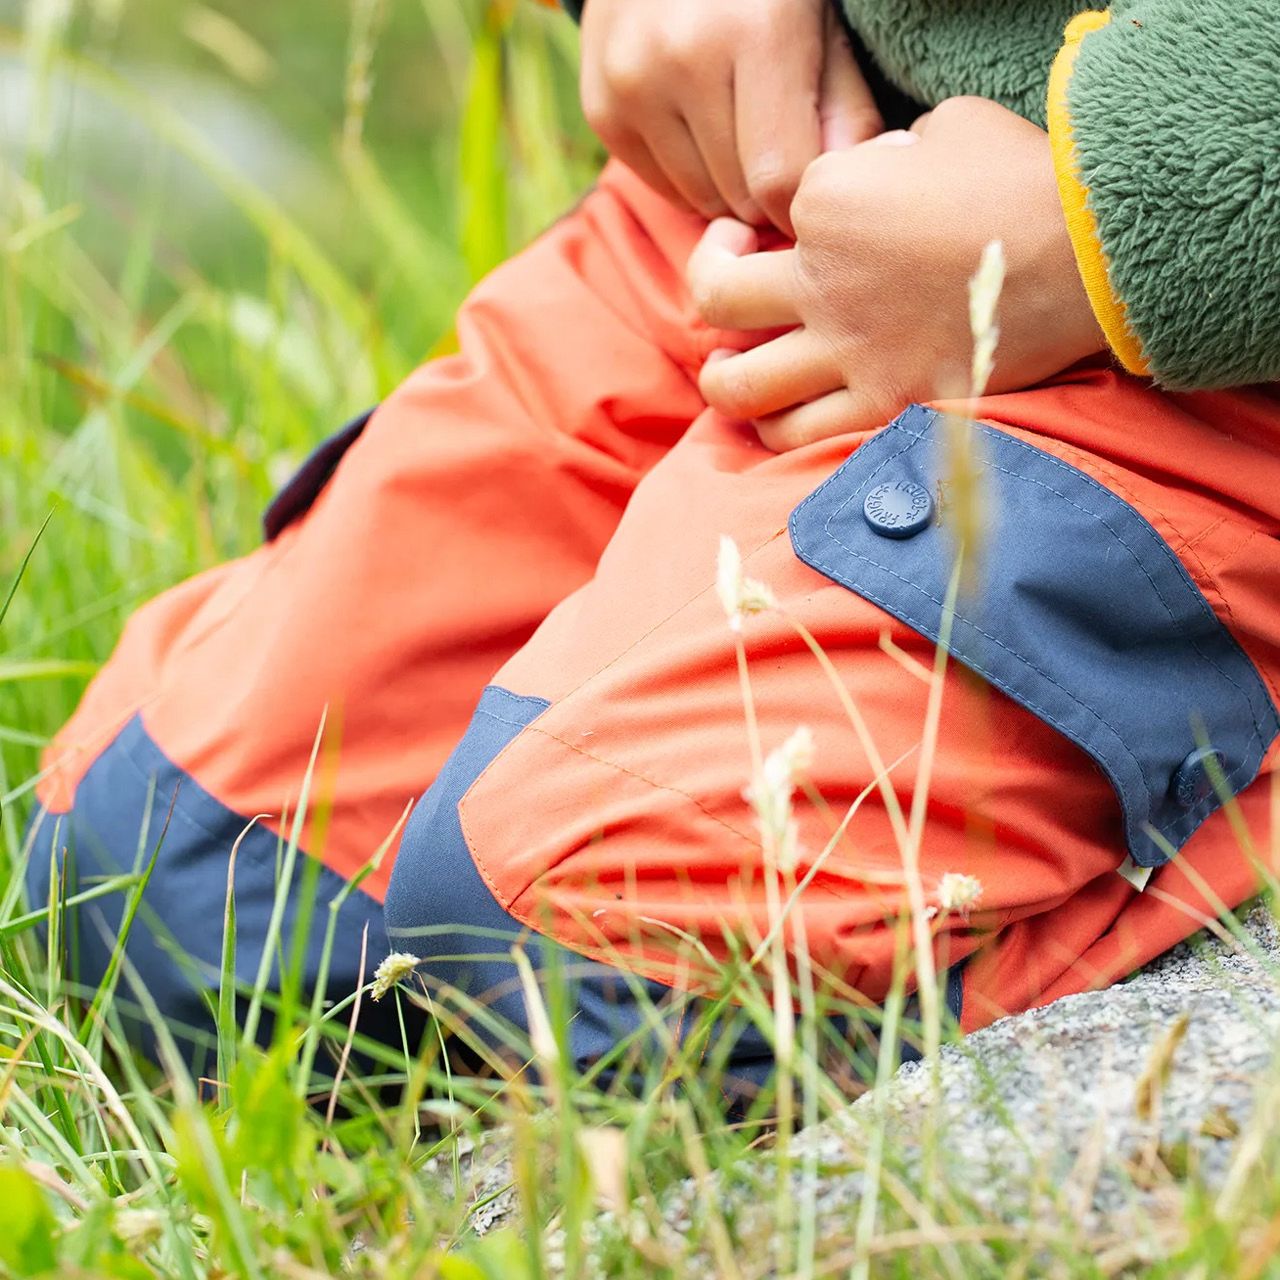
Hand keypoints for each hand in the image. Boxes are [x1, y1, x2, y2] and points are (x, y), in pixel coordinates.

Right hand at [578, 0, 881, 234]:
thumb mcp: (819, 22)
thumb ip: (844, 106)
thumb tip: (843, 189)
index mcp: (754, 32)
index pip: (779, 178)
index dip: (801, 202)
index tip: (813, 195)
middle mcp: (683, 58)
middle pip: (738, 195)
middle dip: (766, 196)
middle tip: (779, 161)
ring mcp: (633, 84)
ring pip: (699, 198)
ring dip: (728, 189)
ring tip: (741, 140)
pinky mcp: (601, 108)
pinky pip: (660, 186)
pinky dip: (688, 177)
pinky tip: (700, 131)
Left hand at [688, 97, 1107, 449]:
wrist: (1093, 255)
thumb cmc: (1027, 180)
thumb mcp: (948, 128)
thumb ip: (888, 156)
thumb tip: (880, 178)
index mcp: (827, 200)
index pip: (773, 211)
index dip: (784, 214)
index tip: (810, 219)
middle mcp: (821, 281)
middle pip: (715, 299)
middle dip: (709, 283)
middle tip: (732, 278)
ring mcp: (847, 352)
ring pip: (734, 386)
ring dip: (724, 377)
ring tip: (736, 365)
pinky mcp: (884, 405)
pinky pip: (797, 435)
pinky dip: (776, 429)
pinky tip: (784, 415)